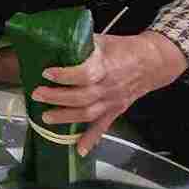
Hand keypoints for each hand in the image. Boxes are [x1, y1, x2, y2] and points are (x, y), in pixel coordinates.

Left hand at [32, 31, 187, 155]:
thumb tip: (50, 39)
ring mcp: (112, 101)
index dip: (65, 75)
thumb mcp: (101, 40)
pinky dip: (91, 140)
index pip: (85, 74)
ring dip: (66, 118)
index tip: (46, 72)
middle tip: (36, 94)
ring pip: (88, 114)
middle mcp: (109, 87)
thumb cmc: (122, 48)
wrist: (151, 63)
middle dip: (57, 98)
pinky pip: (103, 127)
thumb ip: (79, 44)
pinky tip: (79, 150)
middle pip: (82, 97)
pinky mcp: (116, 111)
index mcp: (105, 66)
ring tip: (46, 117)